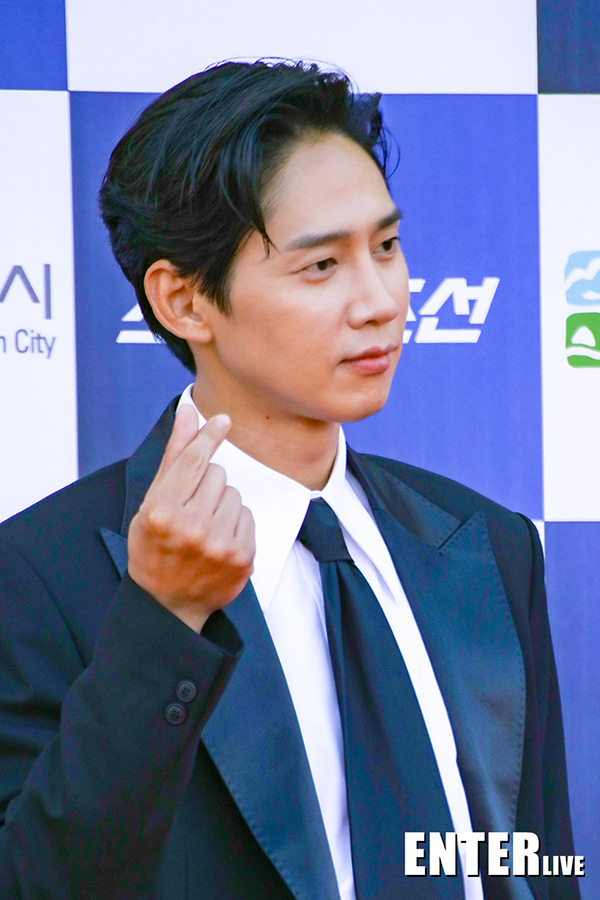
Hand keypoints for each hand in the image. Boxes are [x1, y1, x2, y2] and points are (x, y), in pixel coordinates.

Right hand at [127, 405, 254, 631]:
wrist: (166, 603)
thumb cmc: (154, 547)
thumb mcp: (152, 502)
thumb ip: (174, 455)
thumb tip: (189, 412)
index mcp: (162, 512)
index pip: (194, 461)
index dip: (209, 436)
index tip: (222, 421)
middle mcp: (191, 528)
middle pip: (217, 474)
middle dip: (206, 485)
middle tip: (191, 509)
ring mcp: (219, 544)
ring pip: (234, 494)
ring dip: (222, 503)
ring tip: (204, 526)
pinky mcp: (242, 557)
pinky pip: (247, 515)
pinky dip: (236, 522)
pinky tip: (218, 539)